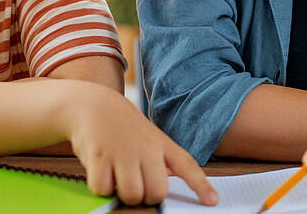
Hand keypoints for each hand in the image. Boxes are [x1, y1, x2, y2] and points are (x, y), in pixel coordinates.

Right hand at [64, 85, 217, 205]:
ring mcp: (124, 151)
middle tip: (136, 185)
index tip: (213, 201)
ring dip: (122, 194)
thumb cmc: (124, 129)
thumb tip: (161, 191)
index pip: (187, 166)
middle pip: (157, 191)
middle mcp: (146, 148)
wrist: (93, 105)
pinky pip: (104, 189)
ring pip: (132, 194)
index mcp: (162, 144)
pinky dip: (101, 187)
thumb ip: (160, 163)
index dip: (201, 186)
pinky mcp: (100, 156)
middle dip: (146, 197)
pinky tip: (101, 170)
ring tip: (117, 178)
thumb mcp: (149, 139)